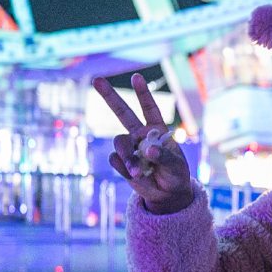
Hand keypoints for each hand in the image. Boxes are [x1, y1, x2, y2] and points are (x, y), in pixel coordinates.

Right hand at [93, 73, 195, 214]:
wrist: (167, 195)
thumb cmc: (175, 175)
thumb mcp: (176, 166)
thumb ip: (164, 157)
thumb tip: (148, 150)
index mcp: (157, 130)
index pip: (149, 108)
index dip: (142, 93)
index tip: (136, 77)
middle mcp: (140, 135)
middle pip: (122, 112)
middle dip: (109, 96)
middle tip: (96, 79)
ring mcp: (129, 148)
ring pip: (118, 142)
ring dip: (126, 156)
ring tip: (136, 170)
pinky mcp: (121, 162)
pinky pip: (115, 160)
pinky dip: (124, 168)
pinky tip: (135, 175)